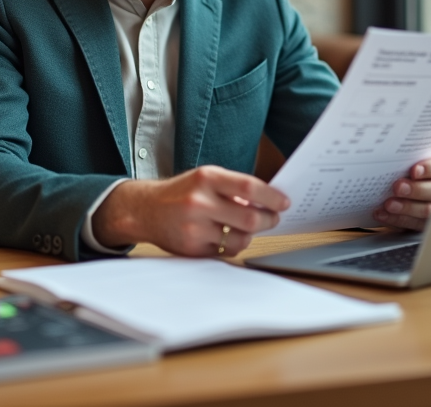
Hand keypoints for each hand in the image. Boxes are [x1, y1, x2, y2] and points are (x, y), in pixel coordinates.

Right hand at [91, 165, 289, 256]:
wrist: (145, 210)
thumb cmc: (182, 192)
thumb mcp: (205, 178)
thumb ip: (234, 188)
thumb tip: (269, 202)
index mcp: (206, 178)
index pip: (249, 188)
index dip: (272, 197)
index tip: (285, 202)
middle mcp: (199, 202)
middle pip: (250, 218)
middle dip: (268, 220)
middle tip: (273, 218)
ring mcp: (194, 228)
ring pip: (241, 239)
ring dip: (250, 235)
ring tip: (246, 227)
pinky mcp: (192, 249)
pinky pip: (226, 251)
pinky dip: (232, 245)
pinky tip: (225, 236)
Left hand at [372, 153, 430, 230]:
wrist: (401, 186)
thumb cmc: (404, 170)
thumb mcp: (408, 162)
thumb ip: (405, 160)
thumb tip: (389, 156)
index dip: (429, 168)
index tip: (414, 170)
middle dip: (415, 189)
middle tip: (398, 187)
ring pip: (426, 210)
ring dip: (406, 207)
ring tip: (389, 204)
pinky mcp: (423, 223)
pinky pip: (412, 223)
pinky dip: (395, 219)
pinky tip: (383, 214)